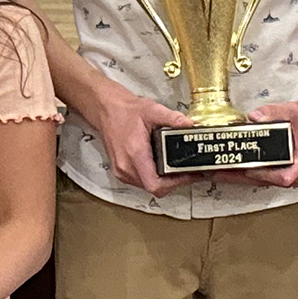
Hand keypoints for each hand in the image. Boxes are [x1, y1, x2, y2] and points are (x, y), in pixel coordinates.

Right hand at [95, 83, 194, 197]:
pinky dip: (155, 179)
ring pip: (148, 187)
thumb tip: (190, 125)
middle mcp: (126, 167)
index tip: (190, 174)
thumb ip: (173, 118)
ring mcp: (122, 172)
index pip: (155, 184)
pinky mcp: (121, 172)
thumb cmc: (125, 111)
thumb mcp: (153, 110)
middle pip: (155, 188)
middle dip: (176, 182)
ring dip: (166, 182)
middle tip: (191, 171)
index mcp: (134, 153)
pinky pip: (142, 183)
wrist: (106, 111)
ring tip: (181, 170)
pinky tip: (165, 168)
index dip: (176, 183)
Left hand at [229, 90, 297, 187]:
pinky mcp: (283, 170)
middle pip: (267, 182)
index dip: (264, 175)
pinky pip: (264, 176)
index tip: (247, 169)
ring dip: (242, 177)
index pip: (284, 177)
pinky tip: (233, 168)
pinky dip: (248, 172)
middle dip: (241, 178)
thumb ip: (273, 112)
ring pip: (263, 181)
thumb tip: (255, 116)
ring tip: (221, 173)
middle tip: (220, 174)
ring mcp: (291, 173)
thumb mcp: (292, 111)